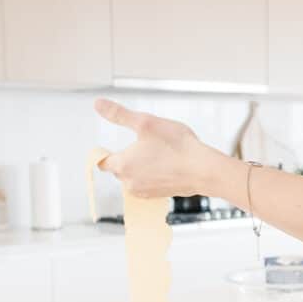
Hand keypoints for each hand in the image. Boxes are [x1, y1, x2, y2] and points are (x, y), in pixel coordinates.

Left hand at [93, 98, 223, 197]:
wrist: (203, 170)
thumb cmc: (177, 146)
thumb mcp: (146, 123)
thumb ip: (119, 114)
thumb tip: (99, 104)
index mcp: (123, 165)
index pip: (102, 161)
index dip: (105, 151)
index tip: (116, 143)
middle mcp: (129, 183)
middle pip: (119, 168)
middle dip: (128, 156)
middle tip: (147, 143)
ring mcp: (143, 192)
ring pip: (133, 176)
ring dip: (140, 166)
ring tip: (159, 154)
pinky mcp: (156, 197)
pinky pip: (146, 184)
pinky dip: (152, 175)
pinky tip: (166, 165)